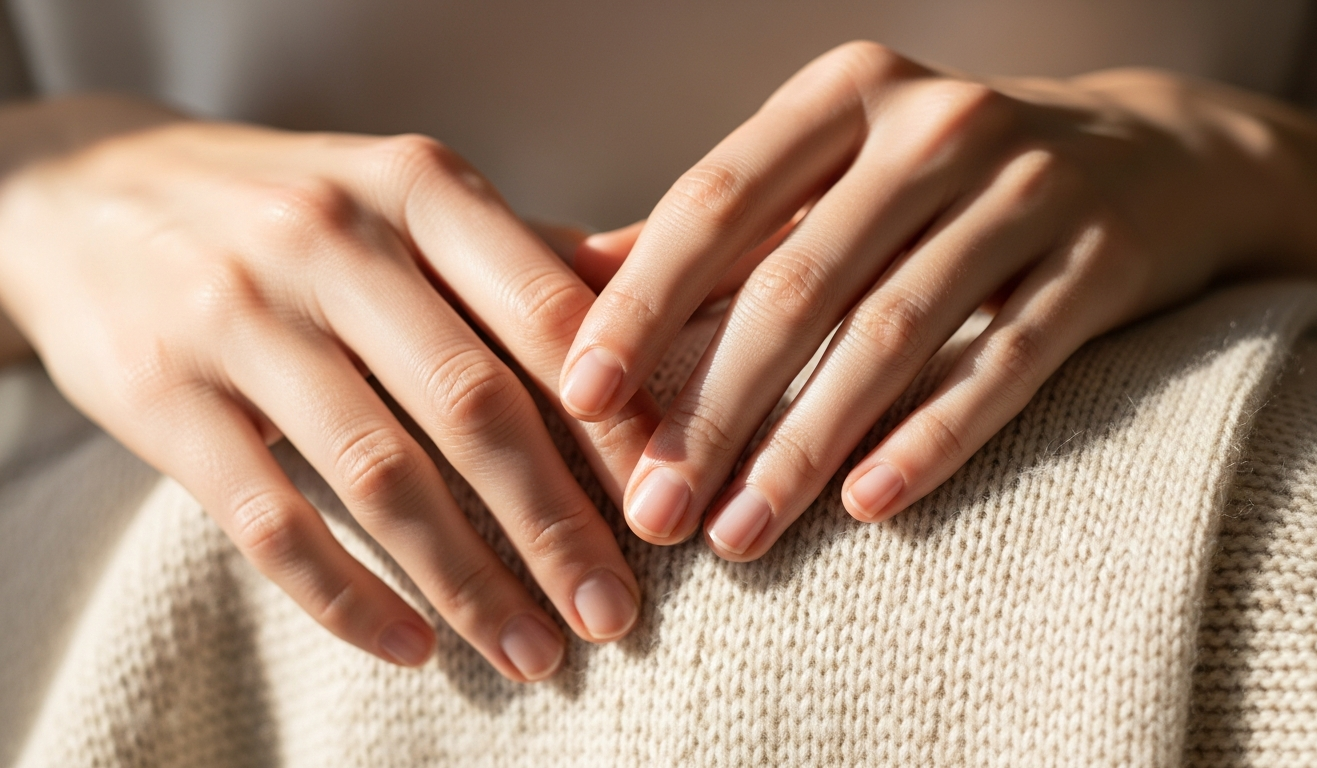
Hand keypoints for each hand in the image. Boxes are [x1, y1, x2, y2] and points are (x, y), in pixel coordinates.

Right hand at [0, 97, 660, 679]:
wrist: (89, 193)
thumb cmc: (294, 208)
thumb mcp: (407, 196)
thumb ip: (528, 254)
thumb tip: (668, 294)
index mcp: (416, 184)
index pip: (545, 312)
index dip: (617, 417)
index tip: (668, 502)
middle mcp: (331, 238)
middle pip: (474, 406)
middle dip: (559, 526)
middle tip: (616, 613)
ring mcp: (240, 316)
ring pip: (380, 477)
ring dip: (470, 584)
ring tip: (535, 653)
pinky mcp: (163, 394)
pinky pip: (270, 523)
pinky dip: (349, 599)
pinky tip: (413, 646)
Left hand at [560, 42, 1290, 559]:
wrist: (1153, 154)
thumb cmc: (949, 176)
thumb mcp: (837, 165)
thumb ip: (723, 219)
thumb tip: (570, 268)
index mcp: (846, 93)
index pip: (716, 201)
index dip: (640, 305)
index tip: (580, 401)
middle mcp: (935, 123)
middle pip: (797, 284)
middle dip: (713, 410)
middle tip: (653, 513)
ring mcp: (1030, 185)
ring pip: (894, 333)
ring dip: (805, 447)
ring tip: (740, 537)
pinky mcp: (1105, 259)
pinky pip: (1008, 363)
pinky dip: (934, 438)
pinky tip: (868, 507)